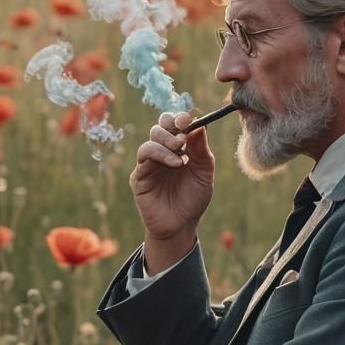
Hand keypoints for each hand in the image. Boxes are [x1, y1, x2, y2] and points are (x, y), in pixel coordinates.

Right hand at [130, 111, 214, 251]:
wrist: (180, 226)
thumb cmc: (193, 199)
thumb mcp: (204, 174)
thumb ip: (201, 151)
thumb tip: (199, 125)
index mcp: (179, 148)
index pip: (176, 124)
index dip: (181, 118)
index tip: (190, 120)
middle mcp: (163, 152)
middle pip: (161, 125)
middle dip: (172, 126)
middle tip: (184, 136)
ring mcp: (150, 163)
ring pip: (152, 137)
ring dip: (167, 140)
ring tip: (181, 152)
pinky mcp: (140, 175)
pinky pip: (144, 155)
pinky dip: (160, 154)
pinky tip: (176, 163)